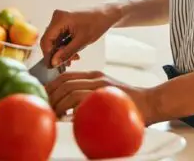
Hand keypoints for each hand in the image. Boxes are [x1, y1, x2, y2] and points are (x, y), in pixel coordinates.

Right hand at [40, 5, 122, 66]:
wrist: (107, 14)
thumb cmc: (98, 23)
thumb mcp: (82, 41)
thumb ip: (66, 52)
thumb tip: (53, 62)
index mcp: (60, 18)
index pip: (46, 40)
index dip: (48, 55)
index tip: (52, 67)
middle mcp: (58, 17)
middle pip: (50, 40)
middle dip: (57, 54)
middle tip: (64, 66)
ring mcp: (61, 19)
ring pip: (56, 40)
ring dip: (62, 51)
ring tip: (72, 60)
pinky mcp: (65, 22)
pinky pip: (61, 37)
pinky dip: (66, 46)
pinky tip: (73, 54)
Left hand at [45, 70, 160, 124]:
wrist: (150, 102)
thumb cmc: (128, 102)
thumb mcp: (106, 93)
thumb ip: (90, 96)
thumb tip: (70, 109)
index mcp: (94, 76)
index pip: (65, 76)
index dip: (51, 86)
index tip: (42, 97)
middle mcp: (96, 78)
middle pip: (64, 82)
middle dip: (50, 95)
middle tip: (44, 107)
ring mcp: (101, 86)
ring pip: (71, 90)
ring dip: (58, 104)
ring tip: (54, 115)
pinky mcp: (106, 95)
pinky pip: (83, 99)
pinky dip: (71, 108)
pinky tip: (68, 117)